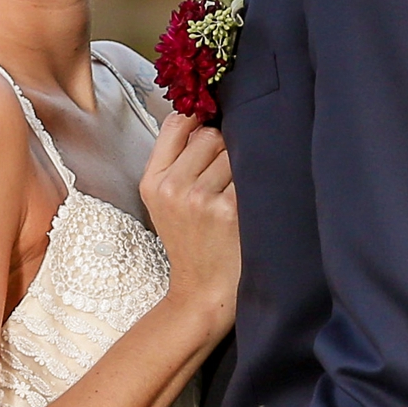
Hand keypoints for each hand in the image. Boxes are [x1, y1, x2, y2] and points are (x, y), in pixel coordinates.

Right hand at [140, 113, 239, 335]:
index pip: (176, 124)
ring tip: (236, 192)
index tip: (211, 130)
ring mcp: (199, 199)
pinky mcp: (228, 210)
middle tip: (226, 176)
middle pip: (209, 135)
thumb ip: (175, 160)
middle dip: (224, 148)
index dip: (198, 121)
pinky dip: (255, 183)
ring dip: (241, 166)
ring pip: (232, 151)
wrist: (203, 291)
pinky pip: (249, 174)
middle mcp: (171, 188)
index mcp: (152, 181)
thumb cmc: (191, 242)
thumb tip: (203, 115)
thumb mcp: (164, 202)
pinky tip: (249, 202)